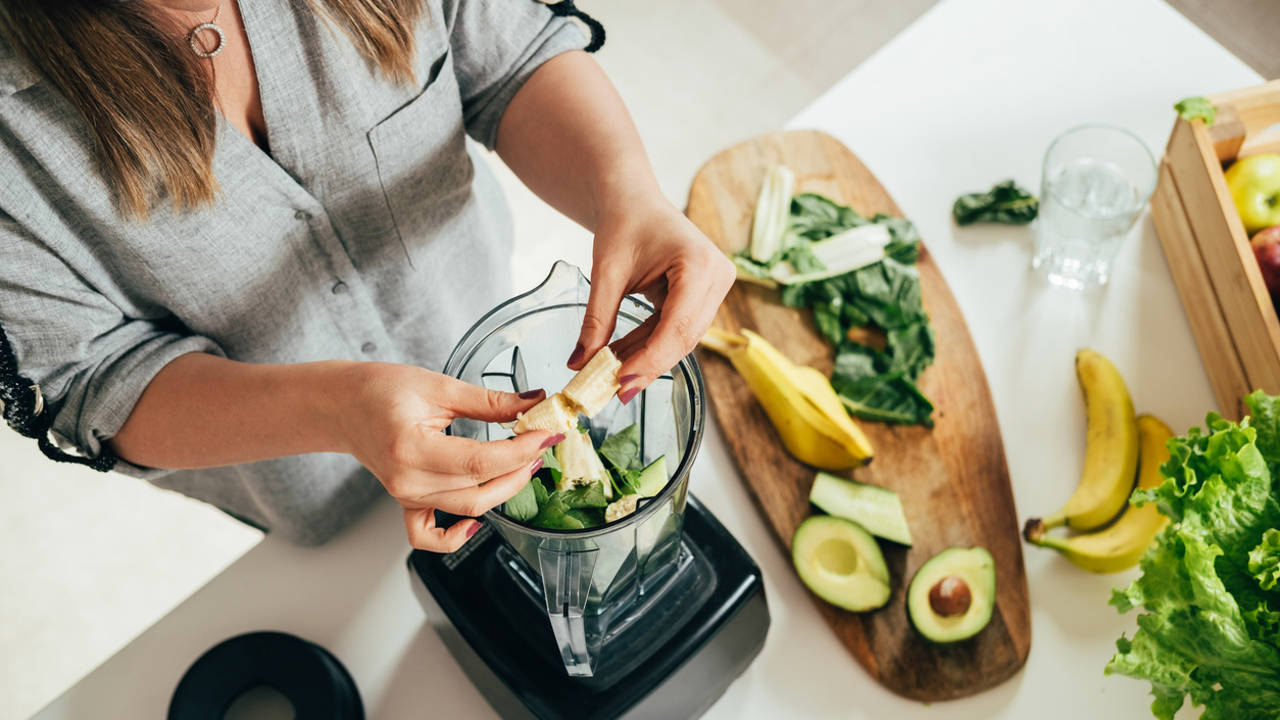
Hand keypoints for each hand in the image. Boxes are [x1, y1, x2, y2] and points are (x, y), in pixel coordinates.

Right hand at [336, 363, 560, 551]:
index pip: (481, 461)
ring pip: (467, 508)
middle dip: (520, 469)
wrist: (343, 405)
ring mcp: (406, 496)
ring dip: (504, 490)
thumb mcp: (439, 385)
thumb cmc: (380, 390)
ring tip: (524, 462)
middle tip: (541, 444)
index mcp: (411, 448)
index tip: (547, 435)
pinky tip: (476, 523)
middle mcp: (407, 480)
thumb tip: (533, 403)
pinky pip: (429, 536)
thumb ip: (489, 400)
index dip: (520, 451)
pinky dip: (455, 537)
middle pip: (479, 490)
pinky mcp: (406, 502)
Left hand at [571, 197, 735, 400]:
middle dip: (648, 365)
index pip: (678, 325)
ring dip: (647, 358)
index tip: (621, 382)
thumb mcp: (606, 272)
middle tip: (615, 392)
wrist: (633, 199)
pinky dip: (650, 345)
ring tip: (612, 377)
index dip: (651, 359)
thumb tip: (580, 364)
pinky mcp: (704, 296)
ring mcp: (715, 288)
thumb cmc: (624, 222)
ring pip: (682, 339)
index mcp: (699, 264)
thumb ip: (596, 320)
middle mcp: (717, 277)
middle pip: (684, 337)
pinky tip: (623, 359)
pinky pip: (677, 329)